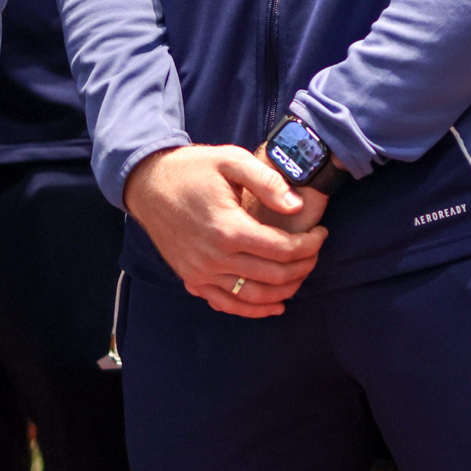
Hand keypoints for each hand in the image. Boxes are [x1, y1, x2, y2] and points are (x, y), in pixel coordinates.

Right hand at [123, 146, 326, 317]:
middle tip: (316, 252)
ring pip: (253, 297)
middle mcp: (214, 259)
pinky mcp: (191, 280)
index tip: (322, 234)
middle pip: (273, 276)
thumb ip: (267, 181)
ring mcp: (201, 273)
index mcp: (228, 229)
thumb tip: (297, 206)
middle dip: (303, 267)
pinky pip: (227, 304)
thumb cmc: (192, 169)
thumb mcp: (231, 160)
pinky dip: (254, 310)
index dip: (309, 245)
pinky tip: (274, 305)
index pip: (282, 249)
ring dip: (284, 291)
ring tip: (302, 275)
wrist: (149, 184)